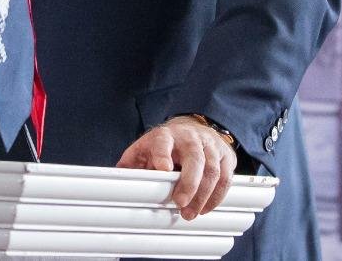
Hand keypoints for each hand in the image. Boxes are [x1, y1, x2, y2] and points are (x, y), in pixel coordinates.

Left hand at [116, 115, 235, 219]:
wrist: (191, 129)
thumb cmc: (164, 145)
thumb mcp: (143, 150)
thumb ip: (131, 166)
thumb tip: (115, 185)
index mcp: (165, 136)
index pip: (163, 142)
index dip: (162, 154)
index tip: (162, 169)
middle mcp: (189, 137)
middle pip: (194, 158)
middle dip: (189, 183)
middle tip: (180, 204)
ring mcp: (209, 145)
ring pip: (212, 169)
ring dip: (203, 195)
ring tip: (192, 213)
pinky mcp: (225, 155)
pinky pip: (226, 177)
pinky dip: (217, 195)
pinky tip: (207, 207)